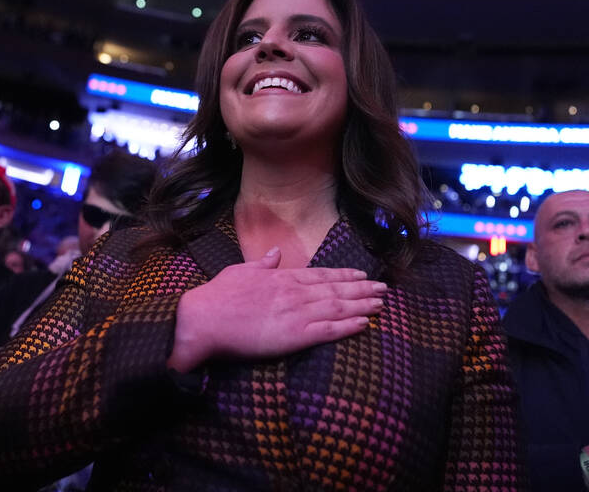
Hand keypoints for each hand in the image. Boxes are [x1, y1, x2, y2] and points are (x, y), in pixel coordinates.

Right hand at [168, 247, 385, 372]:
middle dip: (362, 289)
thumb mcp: (240, 271)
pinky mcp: (295, 336)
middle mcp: (294, 293)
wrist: (205, 319)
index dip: (344, 275)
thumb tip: (276, 253)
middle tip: (384, 289)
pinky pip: (329, 330)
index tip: (362, 274)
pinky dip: (349, 326)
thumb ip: (262, 263)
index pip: (321, 275)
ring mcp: (297, 314)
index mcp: (282, 278)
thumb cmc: (218, 296)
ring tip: (380, 304)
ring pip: (338, 307)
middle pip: (336, 289)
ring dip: (362, 305)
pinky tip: (365, 323)